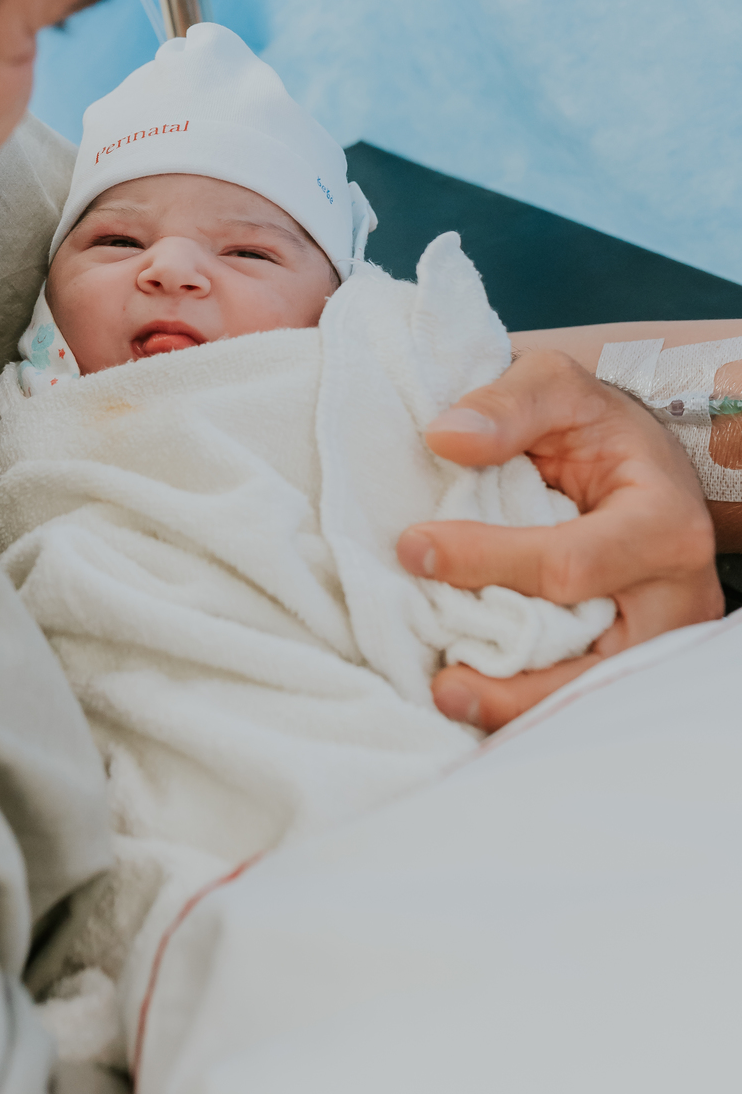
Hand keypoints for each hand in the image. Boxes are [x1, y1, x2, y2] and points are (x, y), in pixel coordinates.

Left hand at [396, 349, 722, 730]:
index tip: (416, 549)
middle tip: (442, 681)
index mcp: (664, 523)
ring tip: (452, 698)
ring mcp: (663, 637)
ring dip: (521, 706)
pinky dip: (531, 702)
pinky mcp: (639, 659)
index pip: (569, 565)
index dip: (487, 563)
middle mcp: (677, 594)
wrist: (640, 463)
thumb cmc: (597, 427)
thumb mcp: (557, 387)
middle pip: (595, 656)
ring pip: (594, 692)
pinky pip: (586, 693)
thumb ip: (506, 404)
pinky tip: (481, 700)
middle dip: (516, 678)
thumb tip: (446, 438)